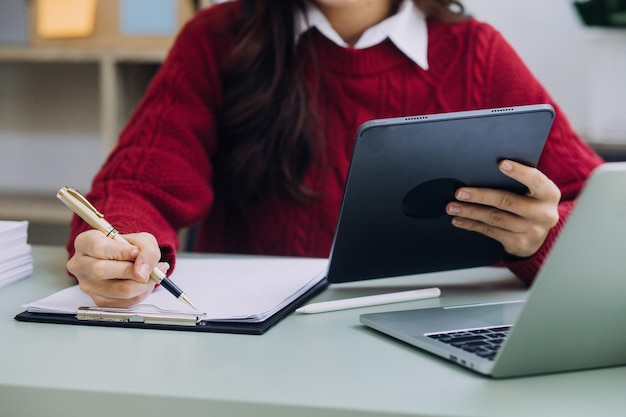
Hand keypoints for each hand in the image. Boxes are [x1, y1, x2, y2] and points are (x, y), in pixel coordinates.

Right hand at [67, 230, 168, 307]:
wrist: (128, 261)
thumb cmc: (129, 247)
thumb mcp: (142, 240)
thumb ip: (146, 251)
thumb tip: (142, 272)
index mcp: (85, 242)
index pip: (98, 248)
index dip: (120, 252)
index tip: (136, 252)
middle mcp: (80, 264)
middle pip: (101, 270)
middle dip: (130, 271)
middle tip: (147, 269)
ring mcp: (87, 285)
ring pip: (116, 290)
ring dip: (141, 285)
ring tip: (151, 275)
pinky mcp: (98, 301)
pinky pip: (123, 302)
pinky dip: (140, 294)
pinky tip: (143, 284)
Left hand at [445, 160, 560, 257]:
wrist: (539, 235)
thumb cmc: (530, 203)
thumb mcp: (533, 192)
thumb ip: (518, 182)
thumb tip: (483, 169)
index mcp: (549, 194)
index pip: (536, 180)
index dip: (519, 172)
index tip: (500, 164)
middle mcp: (544, 213)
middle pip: (507, 201)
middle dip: (480, 196)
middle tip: (459, 192)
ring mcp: (532, 231)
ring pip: (495, 219)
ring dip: (470, 212)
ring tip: (452, 207)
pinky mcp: (518, 243)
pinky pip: (490, 232)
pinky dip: (472, 225)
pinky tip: (459, 220)